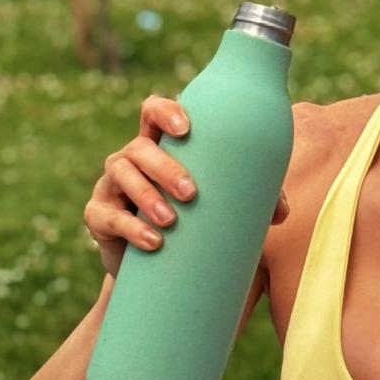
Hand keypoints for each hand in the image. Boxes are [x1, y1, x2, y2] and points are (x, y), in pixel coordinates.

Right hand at [83, 93, 290, 279]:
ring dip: (147, 195)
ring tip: (172, 220)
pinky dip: (130, 228)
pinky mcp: (98, 217)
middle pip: (139, 147)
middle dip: (165, 167)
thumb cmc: (191, 224)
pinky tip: (153, 242)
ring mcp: (110, 186)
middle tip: (192, 193)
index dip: (166, 111)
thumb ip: (249, 203)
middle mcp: (131, 158)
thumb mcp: (218, 209)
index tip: (188, 128)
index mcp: (160, 145)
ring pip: (121, 174)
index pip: (153, 112)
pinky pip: (107, 216)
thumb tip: (281, 212)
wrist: (155, 268)